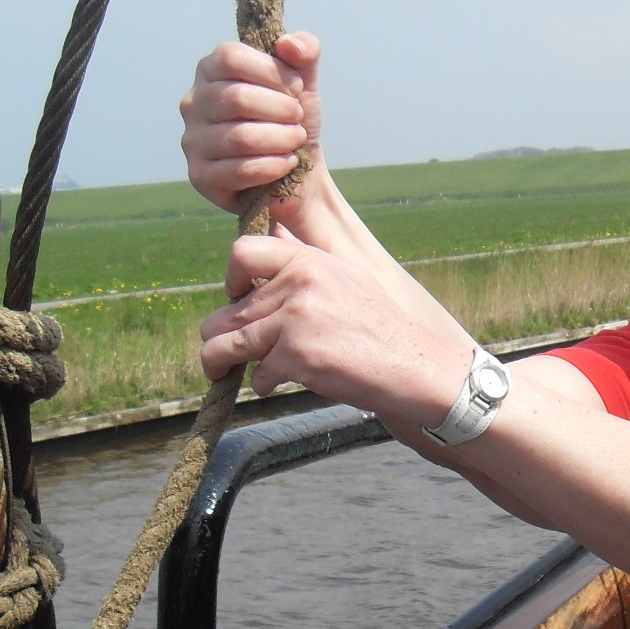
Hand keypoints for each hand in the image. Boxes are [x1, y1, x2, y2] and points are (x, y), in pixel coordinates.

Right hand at [180, 31, 323, 214]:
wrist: (297, 173)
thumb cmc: (291, 121)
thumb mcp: (303, 82)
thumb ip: (304, 52)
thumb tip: (288, 44)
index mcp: (210, 70)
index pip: (231, 58)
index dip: (272, 71)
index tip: (297, 88)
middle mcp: (193, 103)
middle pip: (237, 98)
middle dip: (281, 109)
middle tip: (297, 119)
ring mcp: (192, 140)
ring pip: (240, 137)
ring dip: (281, 139)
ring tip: (296, 140)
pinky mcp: (200, 176)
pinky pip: (239, 171)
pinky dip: (273, 166)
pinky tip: (288, 163)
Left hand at [199, 227, 466, 413]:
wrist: (410, 363)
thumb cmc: (378, 326)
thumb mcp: (344, 277)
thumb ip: (304, 264)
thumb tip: (267, 246)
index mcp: (307, 261)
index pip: (242, 253)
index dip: (231, 278)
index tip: (236, 297)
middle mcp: (297, 285)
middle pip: (228, 311)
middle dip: (219, 335)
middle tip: (222, 351)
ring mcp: (294, 320)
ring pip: (226, 344)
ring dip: (220, 362)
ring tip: (222, 371)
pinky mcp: (295, 356)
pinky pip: (258, 373)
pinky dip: (264, 382)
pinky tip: (278, 382)